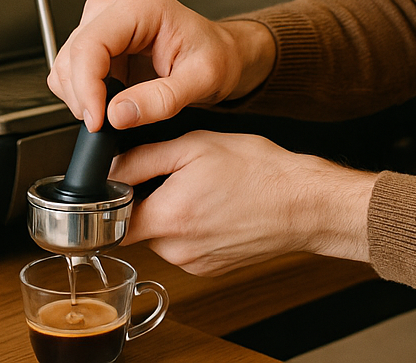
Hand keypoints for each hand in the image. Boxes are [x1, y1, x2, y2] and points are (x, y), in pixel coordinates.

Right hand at [47, 0, 276, 131]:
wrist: (222, 54)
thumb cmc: (217, 56)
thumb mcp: (202, 81)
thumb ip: (162, 100)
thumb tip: (117, 114)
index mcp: (141, 6)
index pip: (90, 45)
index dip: (85, 87)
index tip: (97, 120)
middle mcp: (117, 8)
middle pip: (72, 54)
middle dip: (83, 96)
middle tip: (107, 123)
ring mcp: (104, 23)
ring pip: (66, 64)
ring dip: (81, 96)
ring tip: (117, 109)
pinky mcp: (99, 43)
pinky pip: (73, 71)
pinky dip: (84, 93)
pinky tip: (112, 100)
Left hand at [111, 131, 374, 274]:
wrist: (304, 204)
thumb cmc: (260, 172)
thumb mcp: (195, 146)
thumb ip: (143, 158)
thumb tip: (111, 167)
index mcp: (169, 217)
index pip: (111, 222)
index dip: (111, 200)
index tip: (122, 184)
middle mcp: (178, 250)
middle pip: (138, 228)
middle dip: (148, 202)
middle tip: (177, 177)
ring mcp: (195, 263)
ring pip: (162, 238)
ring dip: (172, 215)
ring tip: (203, 191)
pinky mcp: (211, 268)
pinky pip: (185, 248)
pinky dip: (192, 229)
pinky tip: (216, 208)